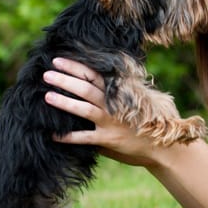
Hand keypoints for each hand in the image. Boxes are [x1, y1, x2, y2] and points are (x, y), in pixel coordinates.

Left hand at [43, 57, 160, 166]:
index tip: (58, 60)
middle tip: (46, 73)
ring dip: (64, 102)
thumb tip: (97, 82)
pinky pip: (85, 138)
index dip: (76, 66)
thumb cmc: (146, 122)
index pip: (95, 74)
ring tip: (46, 96)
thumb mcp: (137, 100)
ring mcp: (111, 122)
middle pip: (86, 88)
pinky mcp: (109, 140)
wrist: (161, 147)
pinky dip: (68, 136)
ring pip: (84, 109)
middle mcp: (113, 105)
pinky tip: (53, 134)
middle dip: (65, 79)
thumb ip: (117, 93)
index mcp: (118, 93)